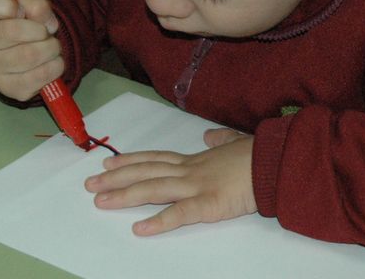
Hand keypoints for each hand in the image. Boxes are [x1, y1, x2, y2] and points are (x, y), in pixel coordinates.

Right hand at [0, 0, 62, 100]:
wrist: (22, 51)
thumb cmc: (21, 22)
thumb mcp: (27, 4)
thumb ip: (36, 4)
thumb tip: (47, 25)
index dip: (8, 4)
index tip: (21, 10)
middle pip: (11, 31)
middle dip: (40, 30)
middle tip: (46, 32)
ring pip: (29, 56)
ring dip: (51, 48)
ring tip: (51, 47)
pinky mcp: (8, 88)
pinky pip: (39, 76)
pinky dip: (55, 67)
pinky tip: (50, 62)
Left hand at [84, 127, 255, 235]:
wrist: (274, 162)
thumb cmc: (257, 155)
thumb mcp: (235, 142)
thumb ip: (220, 140)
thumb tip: (210, 136)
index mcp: (195, 160)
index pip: (156, 159)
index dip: (131, 161)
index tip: (109, 163)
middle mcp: (189, 171)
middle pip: (146, 173)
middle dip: (116, 178)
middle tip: (90, 184)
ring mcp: (197, 186)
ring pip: (154, 190)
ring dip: (125, 196)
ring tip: (101, 202)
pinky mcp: (209, 205)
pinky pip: (179, 214)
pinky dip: (158, 222)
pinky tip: (139, 229)